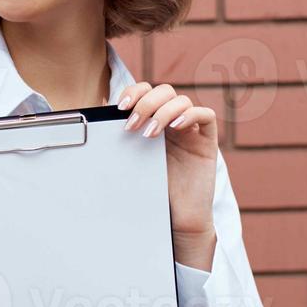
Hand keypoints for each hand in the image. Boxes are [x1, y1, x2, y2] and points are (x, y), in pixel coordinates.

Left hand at [118, 82, 218, 251]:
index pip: (147, 91)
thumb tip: (98, 108)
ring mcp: (191, 130)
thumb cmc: (154, 188)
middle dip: (145, 103)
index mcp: (154, 119)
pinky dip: (190, 115)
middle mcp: (173, 120)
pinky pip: (206, 115)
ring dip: (163, 112)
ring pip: (182, 101)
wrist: (176, 215)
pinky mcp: (207, 141)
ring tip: (150, 135)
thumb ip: (120, 135)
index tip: (120, 107)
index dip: (134, 91)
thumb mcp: (131, 157)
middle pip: (164, 91)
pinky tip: (175, 127)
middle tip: (132, 126)